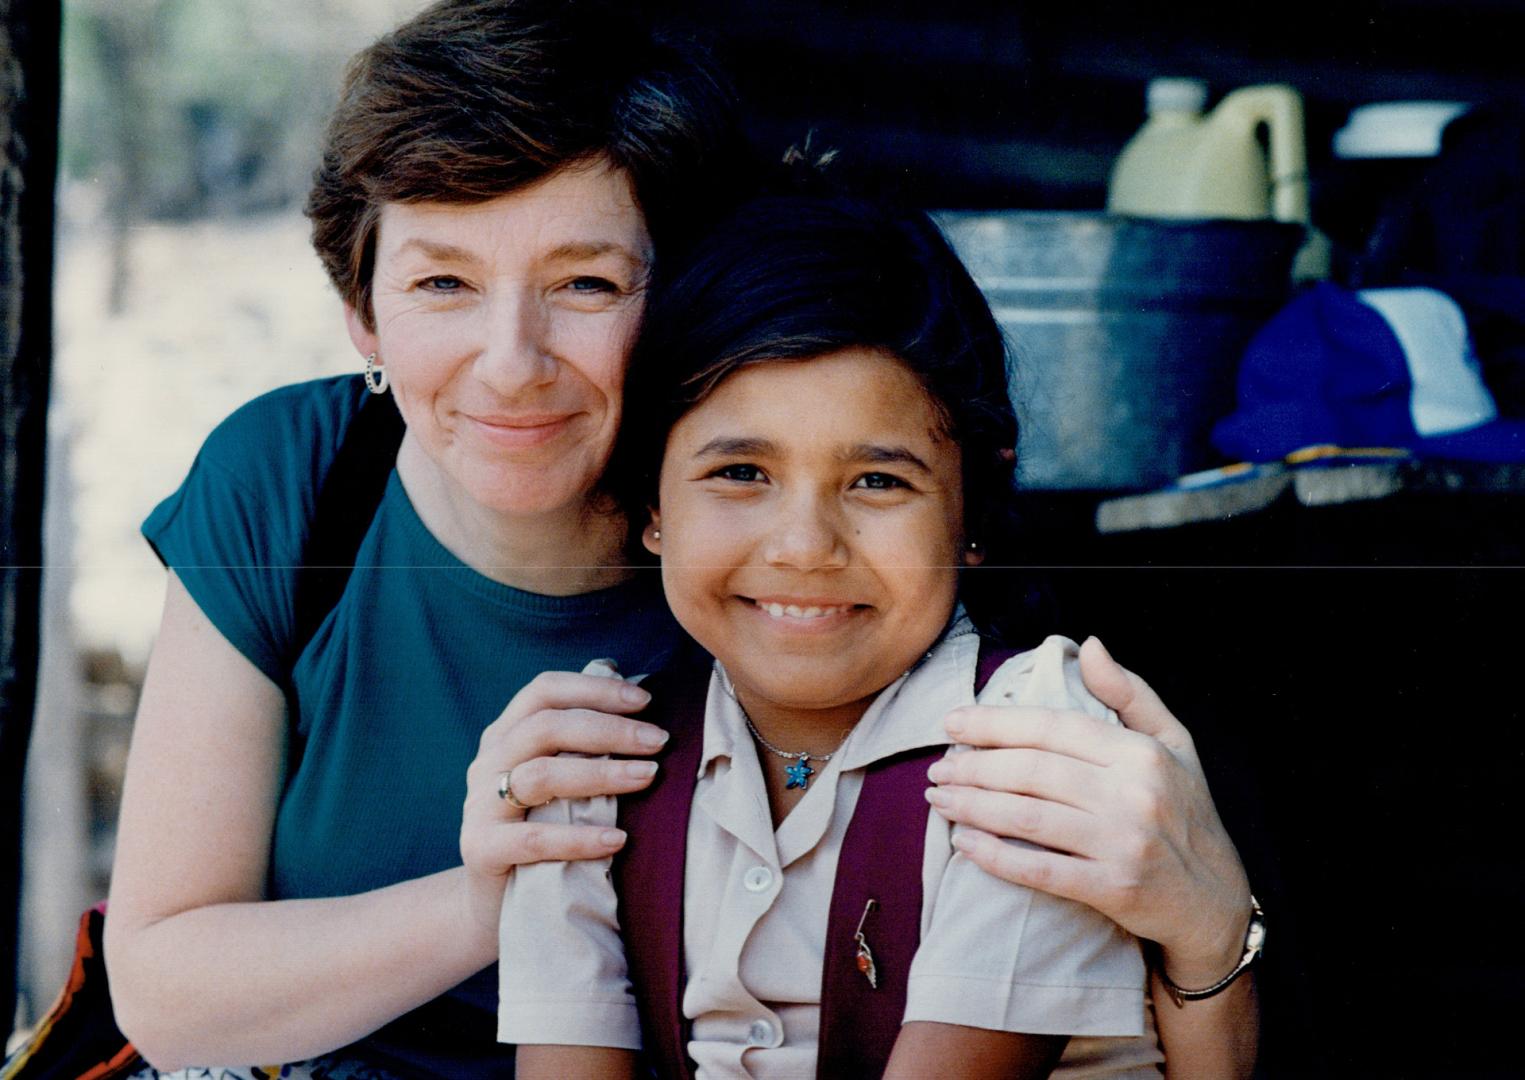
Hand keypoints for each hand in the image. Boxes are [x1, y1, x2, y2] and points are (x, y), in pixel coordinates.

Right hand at [457, 670, 668, 940]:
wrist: (494, 905)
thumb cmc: (544, 828)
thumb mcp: (559, 779)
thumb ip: (583, 740)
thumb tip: (634, 693)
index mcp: (507, 733)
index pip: (545, 690)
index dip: (594, 689)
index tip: (645, 700)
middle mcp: (489, 761)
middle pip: (545, 726)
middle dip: (609, 729)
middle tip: (658, 741)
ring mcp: (480, 806)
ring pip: (539, 775)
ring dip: (600, 774)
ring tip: (648, 777)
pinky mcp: (480, 850)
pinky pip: (532, 840)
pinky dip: (578, 838)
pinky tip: (619, 840)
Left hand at [927, 637, 1251, 984]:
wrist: (1215, 900)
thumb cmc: (1186, 812)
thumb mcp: (1173, 742)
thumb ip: (1129, 692)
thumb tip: (1088, 645)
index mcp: (1140, 753)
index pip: (1053, 727)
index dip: (996, 723)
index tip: (952, 723)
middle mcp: (1133, 795)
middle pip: (1033, 771)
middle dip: (974, 766)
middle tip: (937, 766)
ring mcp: (1122, 844)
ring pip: (1029, 818)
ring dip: (973, 806)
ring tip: (938, 798)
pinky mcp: (1113, 889)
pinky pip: (1040, 871)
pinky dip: (996, 856)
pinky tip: (964, 842)